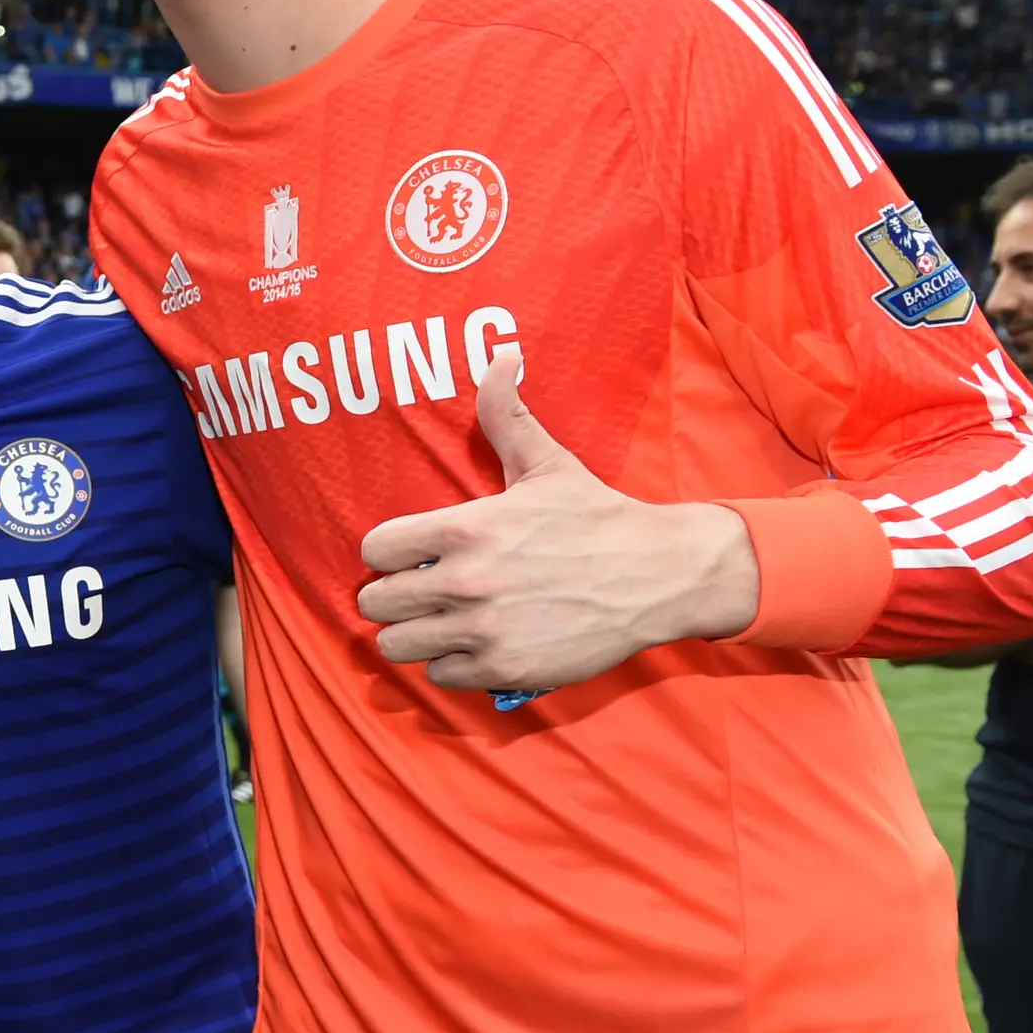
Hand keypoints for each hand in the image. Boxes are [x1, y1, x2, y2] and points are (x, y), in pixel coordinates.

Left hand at [355, 355, 759, 693]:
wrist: (659, 574)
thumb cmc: (597, 517)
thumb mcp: (547, 463)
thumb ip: (506, 417)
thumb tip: (499, 357)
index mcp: (464, 529)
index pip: (373, 550)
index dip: (387, 553)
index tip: (408, 554)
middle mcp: (465, 581)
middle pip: (376, 603)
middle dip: (393, 596)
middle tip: (420, 592)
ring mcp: (483, 629)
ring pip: (398, 645)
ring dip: (414, 634)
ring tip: (439, 621)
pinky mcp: (505, 668)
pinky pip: (441, 675)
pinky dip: (452, 664)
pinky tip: (474, 643)